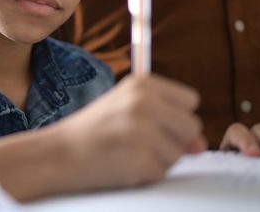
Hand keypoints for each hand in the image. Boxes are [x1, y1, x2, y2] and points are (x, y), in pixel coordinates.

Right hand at [52, 74, 205, 192]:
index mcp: (143, 84)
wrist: (57, 154)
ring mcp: (142, 131)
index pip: (190, 100)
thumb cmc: (93, 131)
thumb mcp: (128, 112)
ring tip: (126, 152)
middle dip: (172, 140)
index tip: (151, 123)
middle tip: (137, 141)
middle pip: (192, 127)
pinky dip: (145, 175)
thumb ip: (168, 122)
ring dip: (158, 160)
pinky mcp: (139, 159)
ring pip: (179, 153)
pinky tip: (121, 165)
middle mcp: (144, 102)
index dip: (175, 117)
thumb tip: (201, 145)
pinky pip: (162, 173)